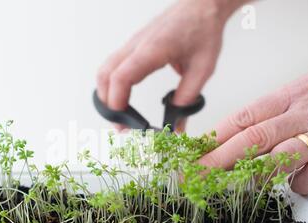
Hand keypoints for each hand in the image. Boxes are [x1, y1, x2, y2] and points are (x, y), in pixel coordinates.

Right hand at [97, 0, 245, 131]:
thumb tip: (177, 125)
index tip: (123, 121)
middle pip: (106, 75)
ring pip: (105, 70)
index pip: (122, 76)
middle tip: (120, 124)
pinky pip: (112, 66)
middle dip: (107, 103)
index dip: (117, 101)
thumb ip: (188, 99)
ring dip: (106, 94)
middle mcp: (137, 45)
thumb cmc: (203, 30)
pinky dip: (111, 84)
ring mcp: (132, 44)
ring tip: (120, 114)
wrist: (201, 5)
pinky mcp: (132, 46)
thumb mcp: (203, 69)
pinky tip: (122, 97)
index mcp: (153, 49)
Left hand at [200, 68, 307, 194]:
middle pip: (252, 138)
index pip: (241, 118)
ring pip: (281, 155)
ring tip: (224, 185)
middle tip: (194, 175)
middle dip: (218, 160)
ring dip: (250, 173)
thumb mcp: (295, 94)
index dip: (212, 139)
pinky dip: (301, 181)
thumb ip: (266, 115)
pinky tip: (291, 186)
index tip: (191, 155)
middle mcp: (301, 114)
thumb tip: (226, 137)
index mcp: (286, 97)